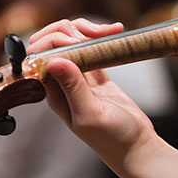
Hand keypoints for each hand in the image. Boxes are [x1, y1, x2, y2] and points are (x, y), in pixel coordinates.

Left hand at [26, 18, 177, 177]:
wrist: (137, 147)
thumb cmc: (113, 139)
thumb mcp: (91, 114)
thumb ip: (73, 88)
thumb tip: (55, 61)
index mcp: (53, 93)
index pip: (40, 56)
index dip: (54, 41)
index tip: (77, 41)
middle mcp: (62, 83)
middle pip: (52, 43)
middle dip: (69, 29)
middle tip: (93, 33)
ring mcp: (80, 78)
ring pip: (72, 41)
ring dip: (86, 30)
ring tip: (108, 31)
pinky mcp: (98, 76)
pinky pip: (92, 48)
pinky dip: (101, 37)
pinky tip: (115, 32)